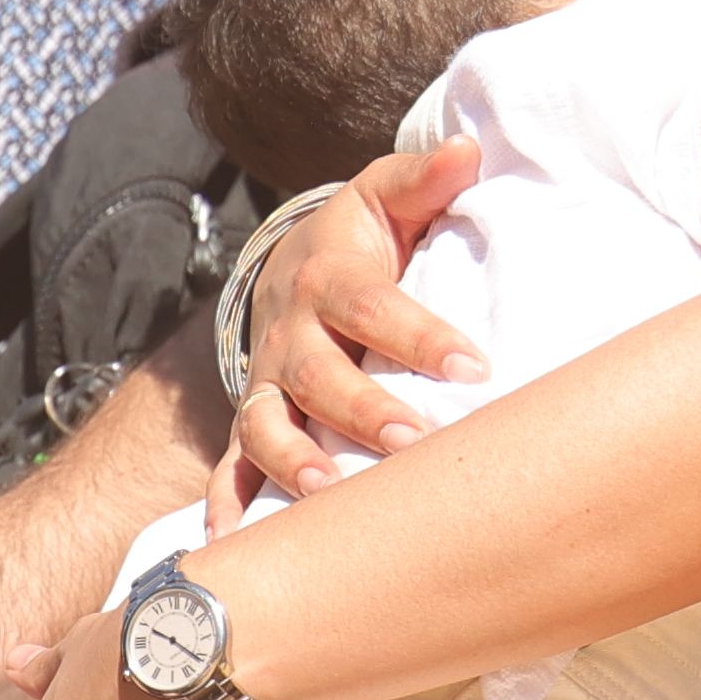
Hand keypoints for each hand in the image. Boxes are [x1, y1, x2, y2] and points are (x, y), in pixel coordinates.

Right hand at [229, 141, 485, 501]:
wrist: (290, 271)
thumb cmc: (359, 243)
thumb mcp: (385, 200)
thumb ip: (423, 180)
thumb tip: (466, 151)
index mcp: (329, 280)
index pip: (374, 307)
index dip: (419, 336)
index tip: (473, 367)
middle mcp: (290, 337)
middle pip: (319, 376)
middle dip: (364, 412)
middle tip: (415, 442)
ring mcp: (266, 386)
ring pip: (268, 427)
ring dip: (295, 463)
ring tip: (333, 494)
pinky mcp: (253, 425)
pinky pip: (232, 469)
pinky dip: (228, 508)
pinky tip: (235, 548)